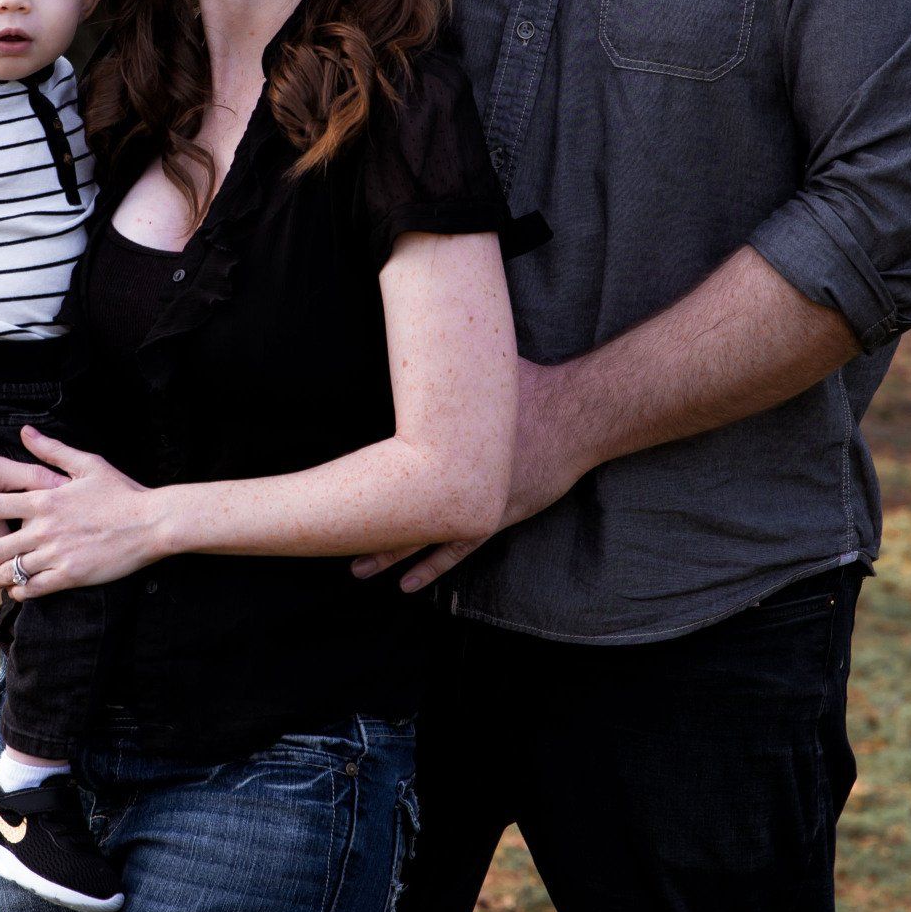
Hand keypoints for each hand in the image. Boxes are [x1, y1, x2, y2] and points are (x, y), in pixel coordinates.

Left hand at [0, 430, 168, 593]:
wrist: (151, 523)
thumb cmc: (121, 492)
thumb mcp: (86, 464)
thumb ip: (50, 451)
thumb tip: (24, 431)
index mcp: (44, 500)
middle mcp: (44, 528)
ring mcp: (56, 554)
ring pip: (12, 570)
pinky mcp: (70, 574)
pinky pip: (34, 588)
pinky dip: (21, 591)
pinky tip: (17, 591)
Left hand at [350, 357, 586, 593]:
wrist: (578, 417)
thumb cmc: (532, 387)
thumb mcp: (483, 371)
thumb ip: (450, 364)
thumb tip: (421, 328)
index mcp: (449, 445)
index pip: (397, 469)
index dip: (363, 484)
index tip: (333, 496)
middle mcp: (460, 480)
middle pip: (404, 509)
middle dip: (369, 529)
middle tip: (333, 544)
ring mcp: (478, 503)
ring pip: (426, 536)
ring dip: (393, 554)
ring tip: (360, 570)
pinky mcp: (498, 515)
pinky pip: (459, 546)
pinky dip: (434, 564)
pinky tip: (409, 583)